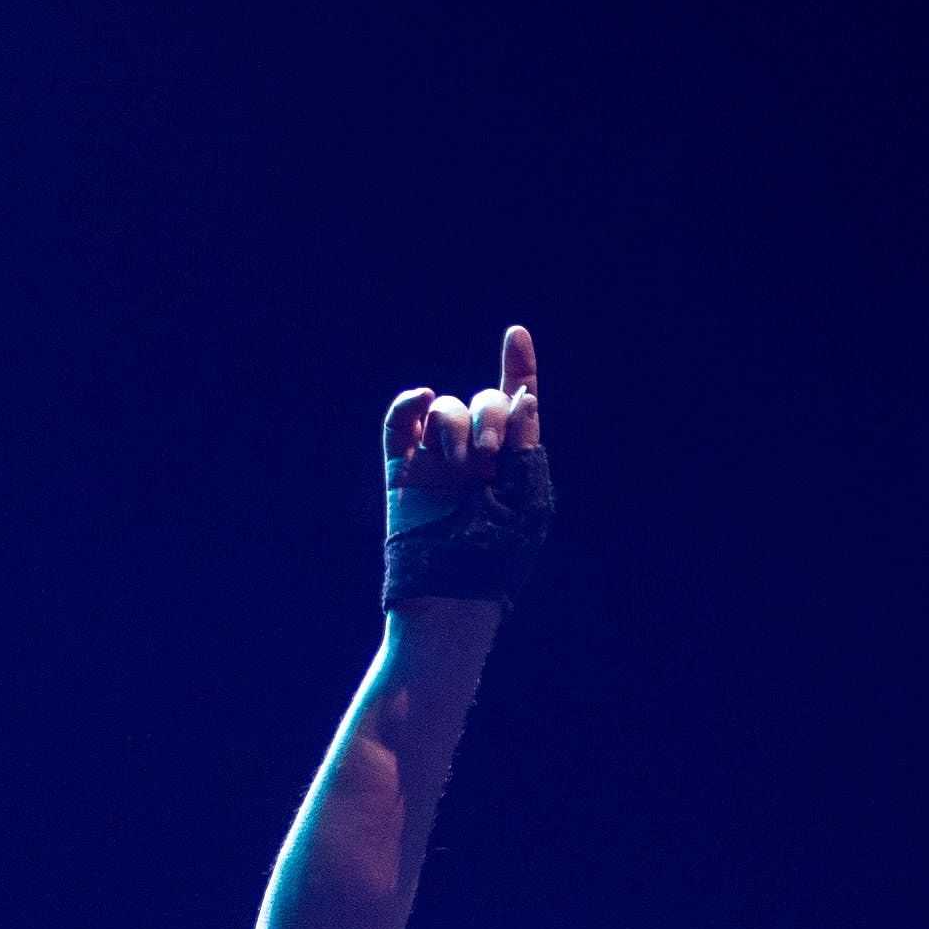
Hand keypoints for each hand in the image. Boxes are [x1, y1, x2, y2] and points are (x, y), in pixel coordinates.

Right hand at [381, 325, 546, 601]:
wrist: (451, 593)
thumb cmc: (498, 556)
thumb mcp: (528, 497)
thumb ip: (527, 444)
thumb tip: (526, 394)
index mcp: (513, 464)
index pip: (517, 406)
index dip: (518, 368)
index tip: (516, 335)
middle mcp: (476, 457)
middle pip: (482, 401)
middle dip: (490, 413)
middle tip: (490, 451)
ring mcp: (437, 462)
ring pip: (444, 409)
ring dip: (456, 422)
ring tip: (462, 461)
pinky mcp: (403, 470)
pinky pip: (400, 423)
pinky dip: (409, 404)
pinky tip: (421, 398)